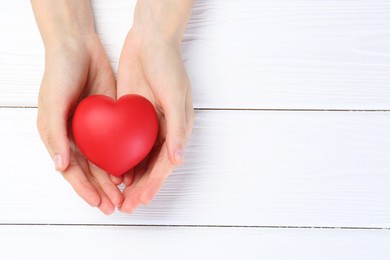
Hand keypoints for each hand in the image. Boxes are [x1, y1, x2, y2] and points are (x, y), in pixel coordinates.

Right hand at [36, 34, 123, 214]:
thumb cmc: (58, 74)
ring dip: (114, 178)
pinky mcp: (109, 119)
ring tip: (126, 194)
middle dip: (102, 189)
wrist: (78, 47)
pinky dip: (122, 157)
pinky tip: (132, 168)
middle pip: (90, 171)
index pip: (72, 171)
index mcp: (58, 137)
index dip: (84, 189)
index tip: (98, 203)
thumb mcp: (53, 103)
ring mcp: (93, 129)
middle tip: (116, 205)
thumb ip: (55, 135)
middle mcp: (76, 137)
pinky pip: (117, 143)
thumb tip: (59, 167)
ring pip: (105, 160)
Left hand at [116, 29, 194, 212]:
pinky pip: (127, 143)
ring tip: (119, 196)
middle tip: (127, 206)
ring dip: (131, 177)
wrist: (150, 41)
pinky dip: (121, 159)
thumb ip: (178, 129)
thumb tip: (179, 159)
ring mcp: (148, 125)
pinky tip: (112, 170)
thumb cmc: (168, 66)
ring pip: (139, 158)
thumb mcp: (175, 96)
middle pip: (152, 166)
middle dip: (141, 187)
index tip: (142, 200)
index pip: (166, 163)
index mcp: (179, 128)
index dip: (154, 183)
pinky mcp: (133, 117)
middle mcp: (165, 131)